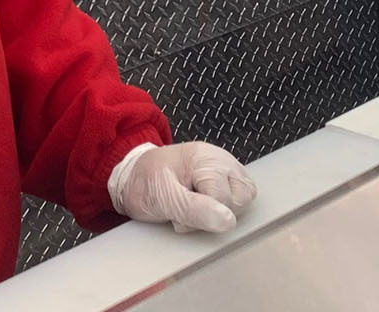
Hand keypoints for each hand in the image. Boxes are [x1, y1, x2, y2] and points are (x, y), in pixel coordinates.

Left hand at [107, 142, 256, 232]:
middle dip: (213, 214)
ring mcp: (227, 169)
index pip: (224, 199)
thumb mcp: (164, 198)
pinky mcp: (228, 180)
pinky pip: (241, 201)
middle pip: (240, 200)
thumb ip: (195, 210)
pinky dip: (223, 210)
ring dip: (219, 213)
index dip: (203, 214)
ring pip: (244, 202)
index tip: (180, 214)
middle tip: (185, 210)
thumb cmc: (146, 183)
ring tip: (195, 207)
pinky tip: (205, 206)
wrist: (133, 179)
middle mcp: (221, 160)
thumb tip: (228, 221)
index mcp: (205, 158)